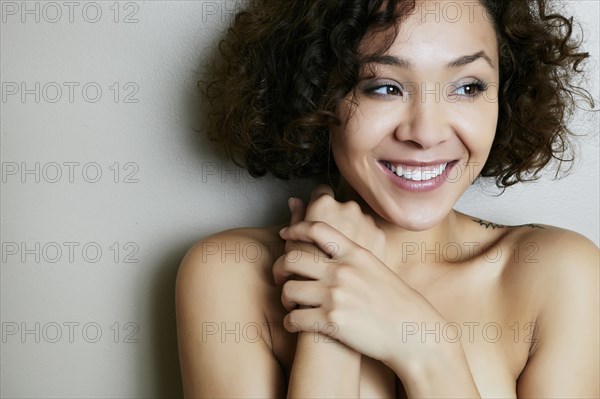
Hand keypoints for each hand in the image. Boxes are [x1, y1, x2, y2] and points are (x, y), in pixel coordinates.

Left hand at [275, 220, 447, 369]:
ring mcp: (336, 296)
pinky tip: (295, 323)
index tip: (285, 236)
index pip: (317, 230)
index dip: (295, 229)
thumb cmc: (397, 303)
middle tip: (279, 276)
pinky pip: (294, 318)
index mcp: (355, 254)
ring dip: (285, 297)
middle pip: (293, 258)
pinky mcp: (331, 322)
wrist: (413, 334)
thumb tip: (336, 242)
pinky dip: (290, 321)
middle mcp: (343, 271)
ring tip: (291, 303)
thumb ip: (354, 254)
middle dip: (279, 267)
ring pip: (290, 289)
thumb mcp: (377, 268)